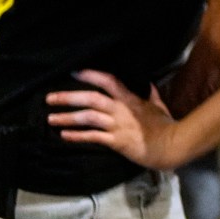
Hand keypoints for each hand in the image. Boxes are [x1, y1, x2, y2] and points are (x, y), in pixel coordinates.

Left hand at [47, 70, 185, 170]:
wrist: (169, 145)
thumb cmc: (165, 125)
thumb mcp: (158, 106)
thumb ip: (150, 95)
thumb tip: (147, 84)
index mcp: (130, 99)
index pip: (109, 81)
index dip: (91, 75)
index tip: (74, 72)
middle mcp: (121, 110)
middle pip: (91, 99)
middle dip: (69, 97)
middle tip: (50, 98)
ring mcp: (117, 126)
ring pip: (88, 118)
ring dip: (67, 117)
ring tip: (51, 118)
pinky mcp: (116, 142)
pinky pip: (93, 137)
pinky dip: (77, 136)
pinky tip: (65, 135)